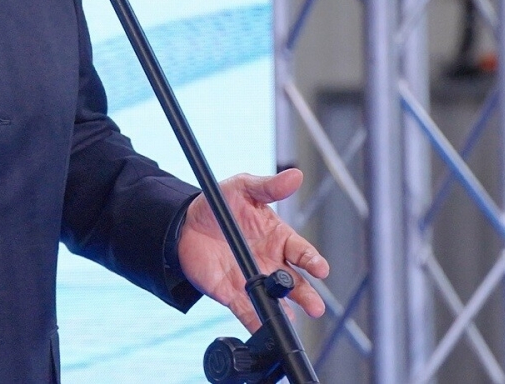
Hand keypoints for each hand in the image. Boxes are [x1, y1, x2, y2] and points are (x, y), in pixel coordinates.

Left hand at [177, 168, 329, 330]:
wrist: (184, 224)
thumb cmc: (218, 204)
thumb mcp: (242, 188)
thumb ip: (268, 186)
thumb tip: (295, 175)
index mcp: (278, 237)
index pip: (302, 251)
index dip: (312, 260)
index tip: (320, 268)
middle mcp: (270, 262)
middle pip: (296, 282)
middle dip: (307, 294)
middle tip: (315, 305)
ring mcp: (253, 280)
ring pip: (276, 300)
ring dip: (287, 311)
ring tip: (293, 318)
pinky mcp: (233, 294)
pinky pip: (247, 311)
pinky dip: (256, 322)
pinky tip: (264, 328)